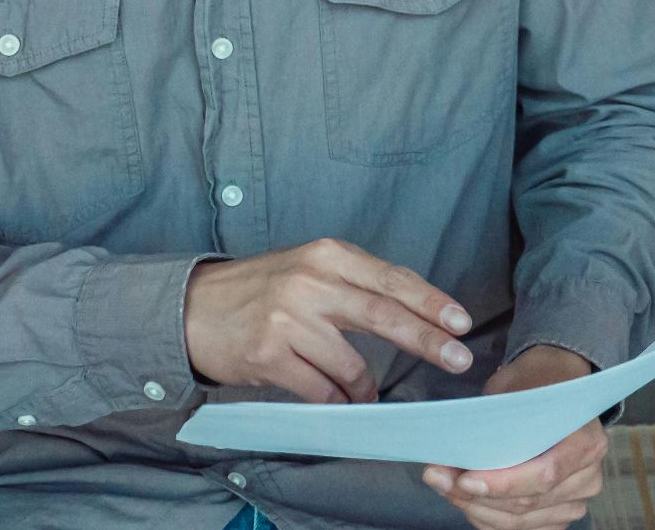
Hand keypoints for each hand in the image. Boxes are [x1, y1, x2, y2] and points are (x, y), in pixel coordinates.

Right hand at [182, 239, 474, 403]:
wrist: (193, 308)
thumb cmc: (261, 290)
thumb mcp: (309, 268)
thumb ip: (356, 284)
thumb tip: (416, 312)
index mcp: (327, 255)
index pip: (392, 279)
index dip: (431, 302)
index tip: (461, 322)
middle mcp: (310, 282)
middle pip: (383, 314)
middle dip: (427, 339)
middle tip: (458, 358)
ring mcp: (288, 318)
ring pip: (352, 363)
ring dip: (367, 386)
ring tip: (367, 393)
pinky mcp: (268, 354)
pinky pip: (321, 388)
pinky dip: (337, 399)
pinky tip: (339, 399)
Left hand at [422, 345, 605, 529]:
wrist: (555, 382)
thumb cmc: (534, 383)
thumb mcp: (514, 388)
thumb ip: (493, 424)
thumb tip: (456, 452)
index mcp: (586, 440)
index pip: (544, 474)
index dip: (503, 484)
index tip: (464, 480)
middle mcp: (588, 475)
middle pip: (528, 503)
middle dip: (477, 495)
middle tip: (436, 478)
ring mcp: (576, 499)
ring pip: (519, 521)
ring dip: (476, 508)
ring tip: (445, 486)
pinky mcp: (559, 514)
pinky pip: (520, 529)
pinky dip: (488, 518)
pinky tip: (467, 501)